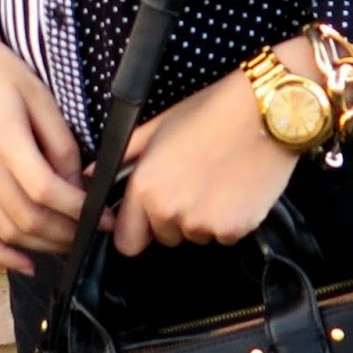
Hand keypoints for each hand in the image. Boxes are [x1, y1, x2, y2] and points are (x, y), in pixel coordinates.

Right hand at [0, 27, 96, 274]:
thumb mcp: (38, 94)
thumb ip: (60, 141)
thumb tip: (76, 183)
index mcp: (4, 137)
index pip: (45, 190)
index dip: (78, 209)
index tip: (104, 216)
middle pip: (27, 217)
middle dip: (66, 232)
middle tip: (93, 231)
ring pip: (5, 230)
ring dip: (41, 244)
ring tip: (70, 241)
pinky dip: (0, 253)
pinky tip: (25, 262)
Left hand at [112, 41, 313, 255]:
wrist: (261, 111)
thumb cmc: (208, 110)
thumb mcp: (158, 124)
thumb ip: (123, 153)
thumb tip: (92, 173)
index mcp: (146, 188)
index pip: (127, 242)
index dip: (136, 227)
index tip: (148, 212)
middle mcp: (172, 213)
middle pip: (164, 237)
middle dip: (172, 218)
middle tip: (190, 181)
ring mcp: (205, 225)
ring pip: (195, 236)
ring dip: (200, 218)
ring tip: (214, 178)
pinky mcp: (236, 230)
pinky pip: (223, 235)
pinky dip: (228, 219)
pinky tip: (234, 187)